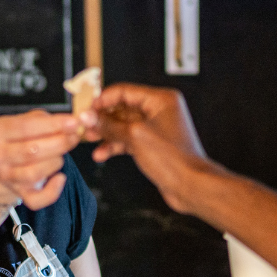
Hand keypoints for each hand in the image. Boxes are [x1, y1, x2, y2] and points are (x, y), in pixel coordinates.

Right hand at [0, 110, 87, 210]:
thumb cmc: (21, 137)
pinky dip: (52, 191)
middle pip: (30, 152)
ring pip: (34, 174)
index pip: (25, 127)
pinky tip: (60, 178)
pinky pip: (36, 199)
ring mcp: (6, 177)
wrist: (4, 163)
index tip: (73, 122)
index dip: (53, 125)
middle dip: (59, 143)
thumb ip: (46, 120)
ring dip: (55, 162)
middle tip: (74, 137)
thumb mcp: (28, 120)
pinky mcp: (18, 193)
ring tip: (61, 155)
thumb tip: (72, 123)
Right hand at [86, 85, 215, 214]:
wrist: (191, 185)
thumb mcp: (135, 137)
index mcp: (160, 100)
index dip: (103, 99)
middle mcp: (160, 111)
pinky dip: (115, 145)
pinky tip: (102, 154)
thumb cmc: (174, 159)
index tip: (86, 108)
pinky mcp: (153, 145)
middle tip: (85, 125)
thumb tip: (89, 116)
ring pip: (123, 126)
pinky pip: (128, 140)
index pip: (124, 91)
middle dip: (102, 118)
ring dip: (106, 133)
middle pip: (122, 108)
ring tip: (90, 140)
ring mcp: (156, 129)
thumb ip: (109, 125)